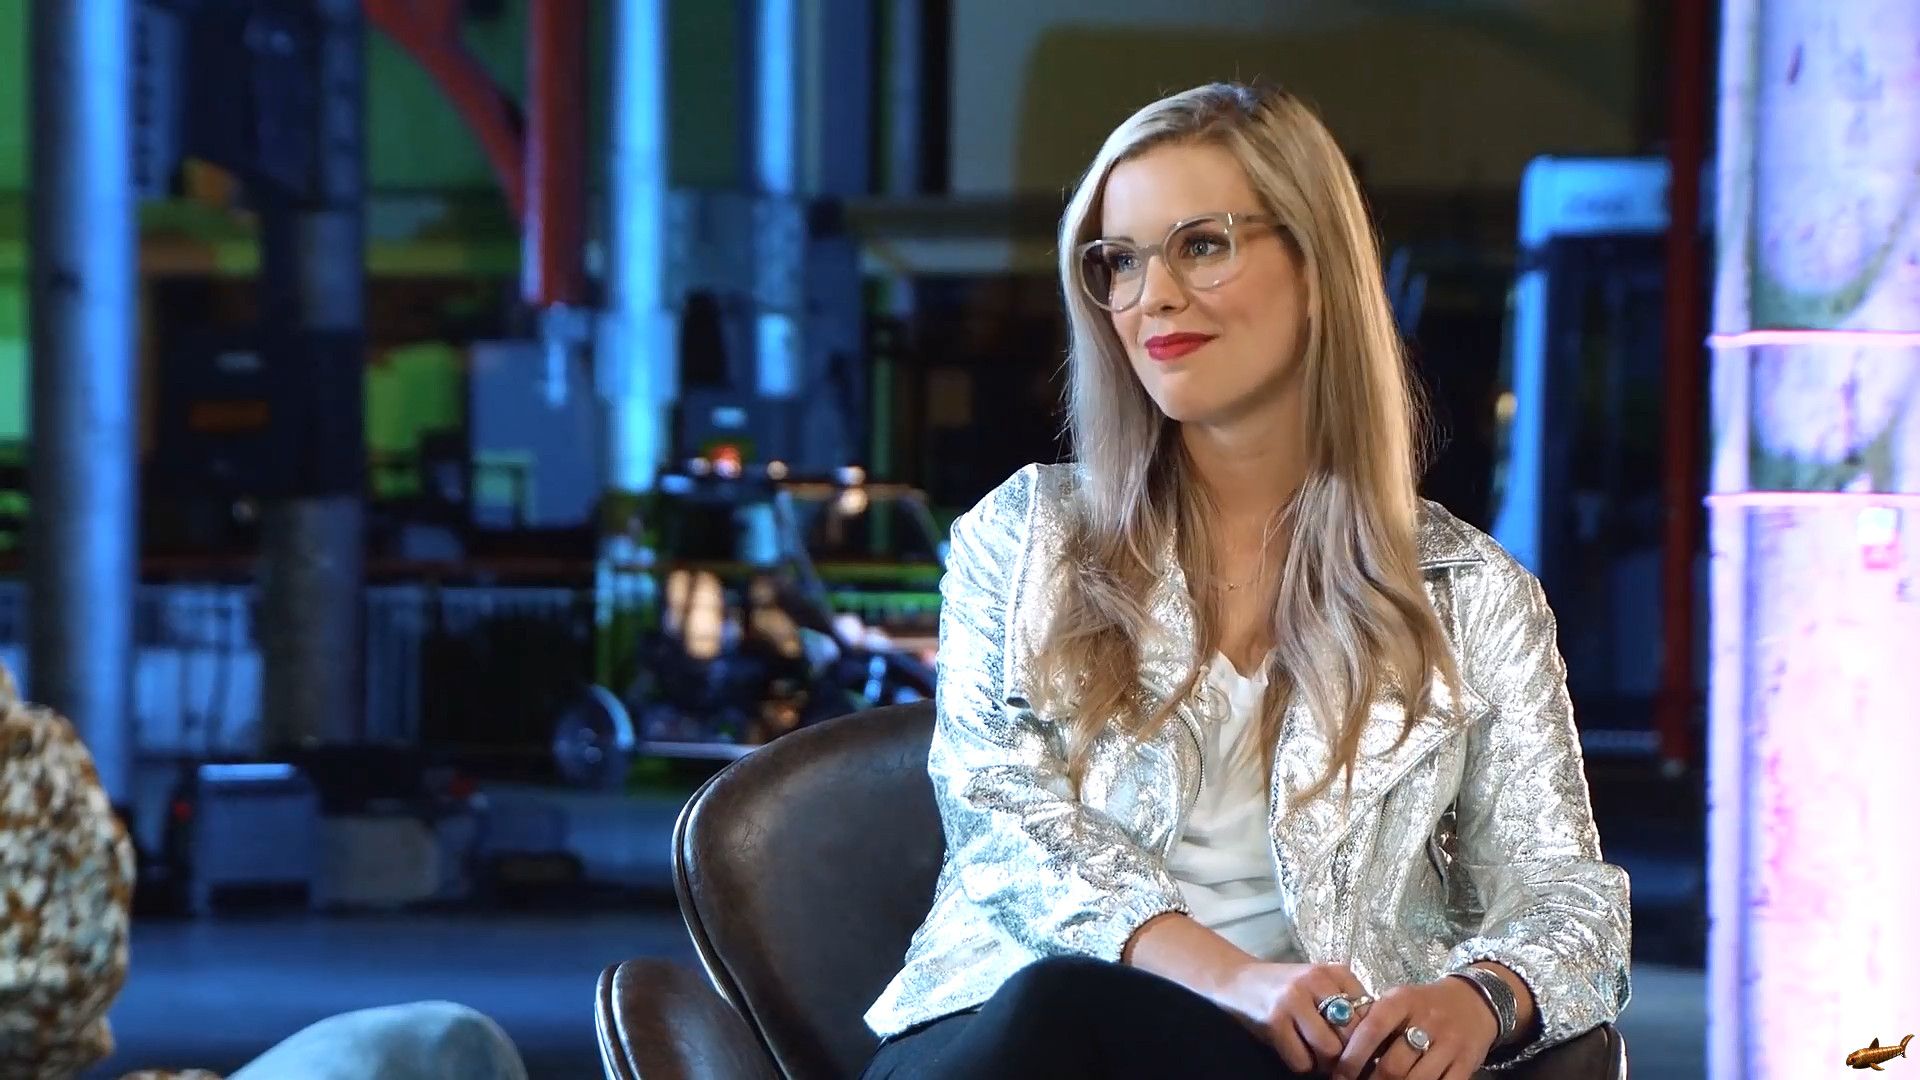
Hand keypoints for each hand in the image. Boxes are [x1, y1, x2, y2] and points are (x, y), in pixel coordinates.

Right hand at [1217, 961, 1369, 1073]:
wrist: (1237, 980)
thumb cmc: (1285, 986)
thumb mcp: (1319, 984)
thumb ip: (1346, 1003)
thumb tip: (1375, 1041)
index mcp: (1334, 971)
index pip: (1368, 1012)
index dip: (1368, 1036)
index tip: (1363, 1047)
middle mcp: (1316, 981)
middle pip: (1352, 1033)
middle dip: (1348, 1053)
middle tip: (1342, 1060)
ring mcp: (1294, 1000)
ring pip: (1329, 1049)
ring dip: (1326, 1062)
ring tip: (1318, 1056)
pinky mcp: (1275, 1022)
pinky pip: (1302, 1060)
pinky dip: (1303, 1064)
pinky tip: (1297, 1051)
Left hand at [1330, 976, 1496, 1079]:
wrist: (1473, 1001)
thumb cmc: (1424, 1004)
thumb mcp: (1399, 1001)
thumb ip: (1375, 1021)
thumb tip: (1343, 1050)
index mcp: (1403, 1001)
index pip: (1372, 1030)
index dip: (1353, 1056)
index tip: (1339, 1073)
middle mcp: (1427, 1021)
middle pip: (1393, 1065)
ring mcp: (1449, 1044)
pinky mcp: (1466, 1062)